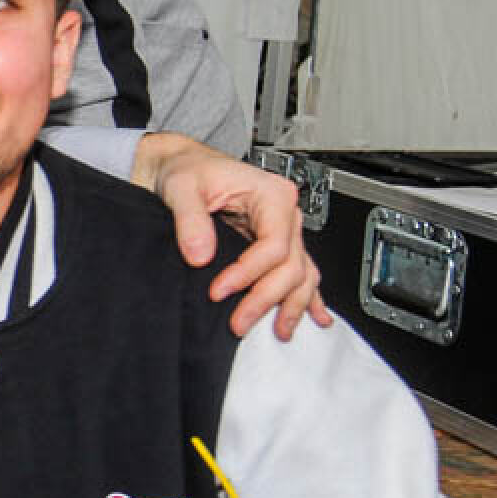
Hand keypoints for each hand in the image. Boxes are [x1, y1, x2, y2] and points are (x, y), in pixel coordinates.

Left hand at [132, 133, 330, 338]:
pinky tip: (315, 316)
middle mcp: (284, 213)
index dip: (248, 274)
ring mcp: (282, 229)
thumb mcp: (181, 187)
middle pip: (290, 265)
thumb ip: (190, 220)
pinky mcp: (273, 242)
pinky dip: (307, 296)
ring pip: (301, 273)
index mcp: (272, 194)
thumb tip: (200, 255)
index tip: (219, 291)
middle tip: (239, 322)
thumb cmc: (186, 170)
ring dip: (291, 305)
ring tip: (280, 331)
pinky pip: (299, 271)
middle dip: (266, 298)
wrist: (181, 166)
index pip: (273, 246)